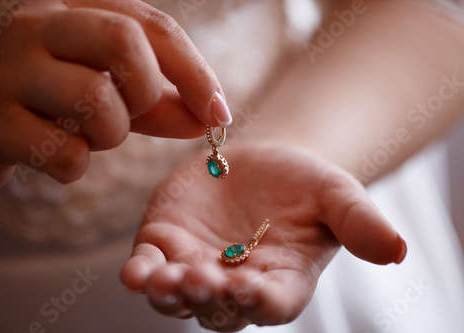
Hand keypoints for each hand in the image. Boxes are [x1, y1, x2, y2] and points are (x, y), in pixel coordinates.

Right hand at [0, 0, 225, 195]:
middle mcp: (33, 24)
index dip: (195, 72)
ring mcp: (5, 70)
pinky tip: (51, 152)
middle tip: (131, 112)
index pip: (150, 26)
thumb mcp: (101, 84)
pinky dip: (75, 165)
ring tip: (83, 133)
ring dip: (109, 135)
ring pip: (97, 102)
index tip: (220, 113)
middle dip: (146, 93)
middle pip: (124, 42)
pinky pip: (66, 154)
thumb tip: (210, 119)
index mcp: (69, 6)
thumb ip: (154, 100)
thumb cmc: (43, 95)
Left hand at [120, 143, 406, 331]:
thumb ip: (361, 223)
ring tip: (163, 279)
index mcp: (281, 281)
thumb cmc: (305, 184)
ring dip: (171, 293)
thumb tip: (399, 249)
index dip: (261, 301)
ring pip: (180, 296)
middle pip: (220, 307)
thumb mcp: (337, 196)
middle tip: (202, 280)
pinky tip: (134, 271)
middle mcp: (235, 284)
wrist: (262, 162)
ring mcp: (197, 267)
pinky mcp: (167, 245)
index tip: (252, 288)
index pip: (272, 303)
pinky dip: (140, 273)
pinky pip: (149, 267)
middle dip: (210, 297)